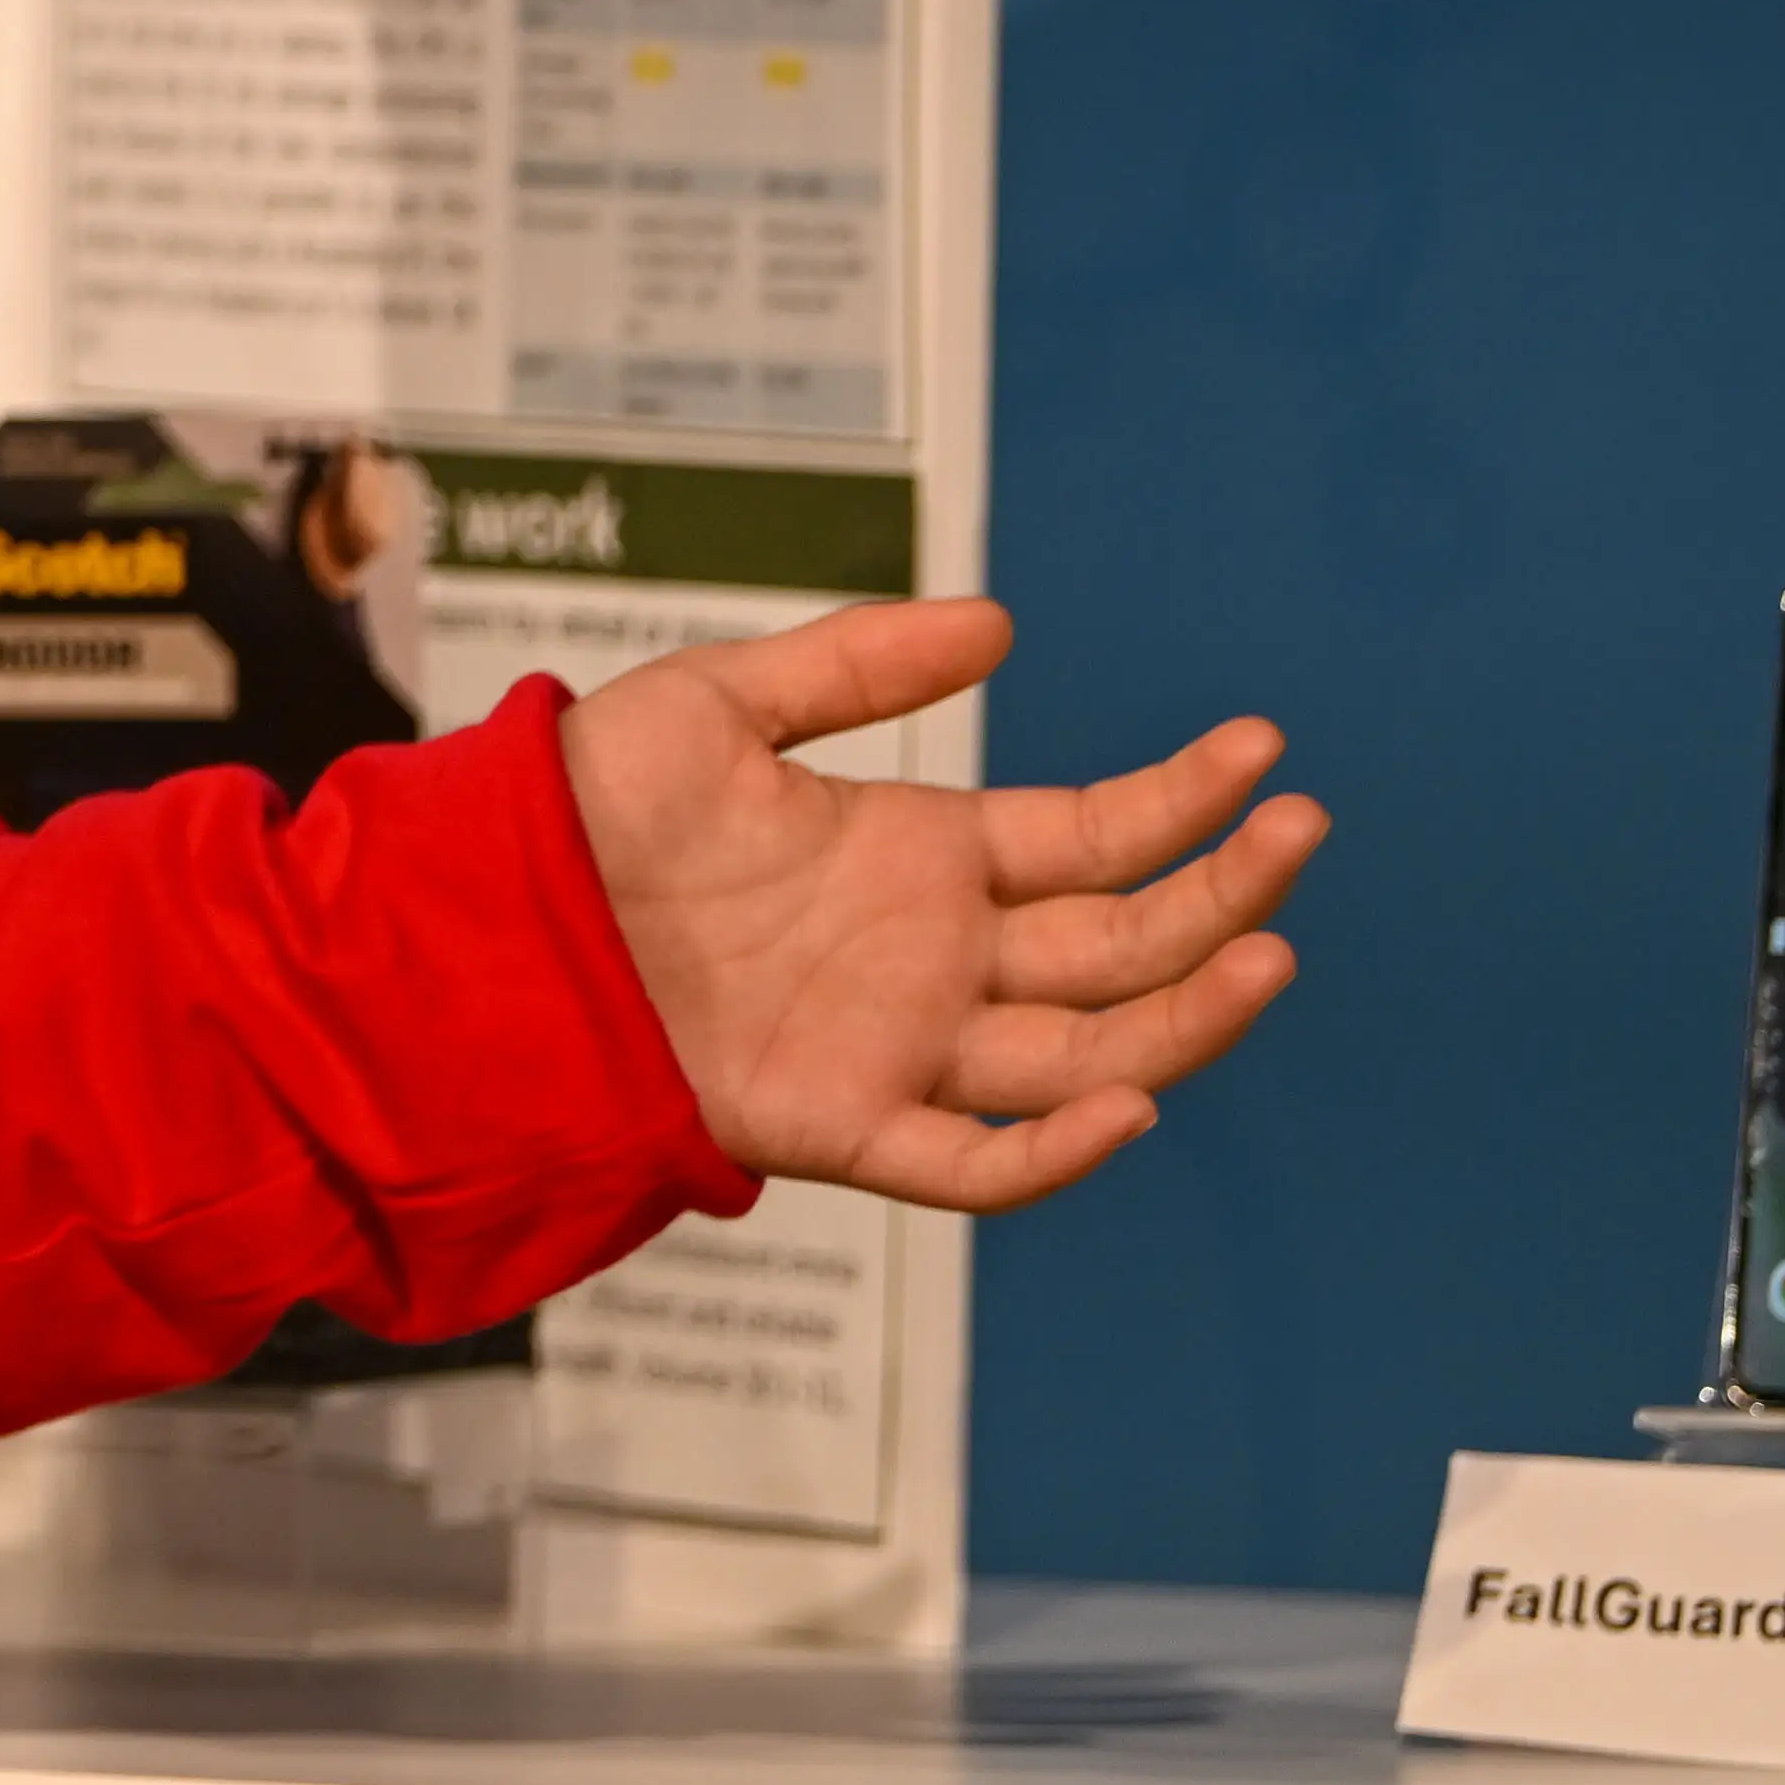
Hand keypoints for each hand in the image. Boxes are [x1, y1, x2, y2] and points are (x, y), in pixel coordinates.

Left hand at [561, 596, 1319, 1213]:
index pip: (1091, 840)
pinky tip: (1131, 1103)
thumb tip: (999, 622)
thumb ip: (856, 666)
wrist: (484, 913)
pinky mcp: (842, 1123)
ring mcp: (900, 1047)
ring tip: (1268, 952)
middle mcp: (935, 961)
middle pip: (1118, 945)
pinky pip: (977, 1162)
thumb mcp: (722, 704)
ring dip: (1184, 1014)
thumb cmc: (588, 808)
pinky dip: (1058, 1150)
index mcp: (922, 859)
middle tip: (1300, 831)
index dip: (1179, 801)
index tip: (1260, 750)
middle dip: (1218, 893)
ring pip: (1086, 1053)